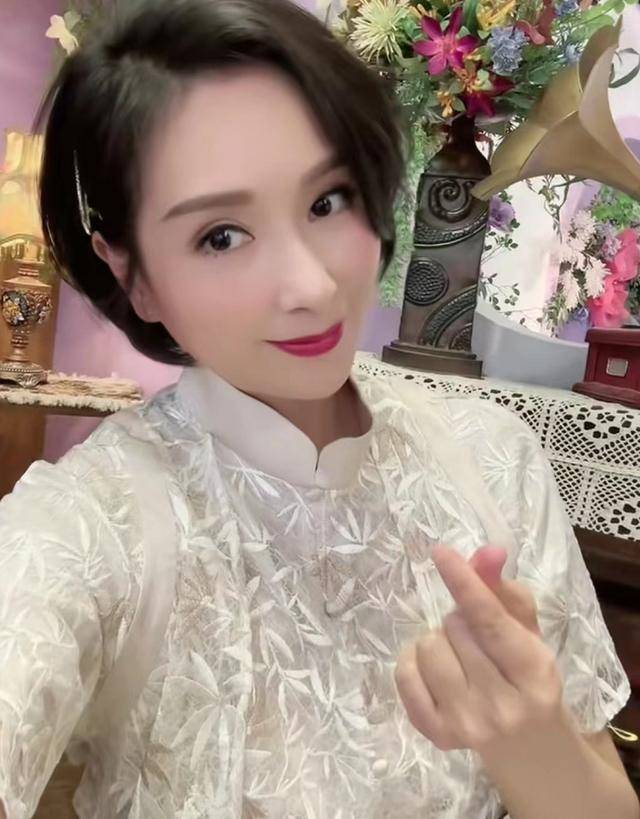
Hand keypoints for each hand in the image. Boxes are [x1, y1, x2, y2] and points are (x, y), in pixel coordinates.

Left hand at [394, 545, 563, 754]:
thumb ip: (504, 589)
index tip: (441, 553)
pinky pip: (405, 675)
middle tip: (477, 641)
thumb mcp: (526, 631)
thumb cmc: (526, 677)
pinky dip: (414, 663)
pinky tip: (435, 672)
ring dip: (439, 642)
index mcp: (536, 673)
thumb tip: (487, 551)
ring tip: (459, 658)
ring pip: (428, 646)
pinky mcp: (439, 736)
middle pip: (454, 627)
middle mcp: (504, 705)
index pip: (491, 620)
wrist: (528, 748)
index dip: (464, 584)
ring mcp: (468, 724)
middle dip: (460, 622)